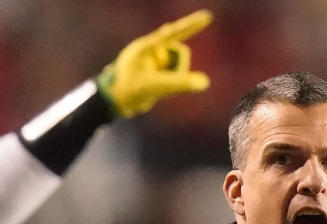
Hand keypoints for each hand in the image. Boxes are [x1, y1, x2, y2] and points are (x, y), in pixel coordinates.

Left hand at [96, 9, 212, 117]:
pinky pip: (179, 75)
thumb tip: (205, 82)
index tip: (208, 16)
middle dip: (180, 69)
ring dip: (177, 78)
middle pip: (182, 53)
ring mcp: (158, 60)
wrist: (115, 101)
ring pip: (181, 66)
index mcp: (146, 46)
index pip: (174, 32)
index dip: (192, 24)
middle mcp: (154, 50)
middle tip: (168, 83)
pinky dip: (176, 84)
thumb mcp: (155, 86)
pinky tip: (161, 91)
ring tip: (159, 88)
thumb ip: (181, 83)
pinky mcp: (161, 71)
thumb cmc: (129, 89)